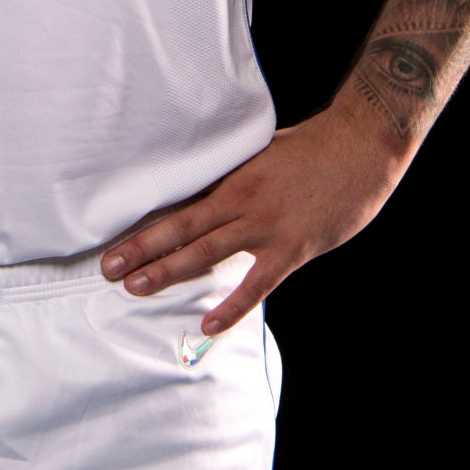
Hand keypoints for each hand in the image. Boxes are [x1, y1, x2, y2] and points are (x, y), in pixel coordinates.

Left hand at [97, 104, 405, 335]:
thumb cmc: (315, 147)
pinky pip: (257, 283)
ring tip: (136, 288)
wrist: (362, 145)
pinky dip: (233, 306)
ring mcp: (267, 226)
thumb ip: (237, 173)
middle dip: (141, 249)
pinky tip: (209, 324)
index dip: (145, 222)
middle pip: (182, 228)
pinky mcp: (293, 247)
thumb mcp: (265, 152)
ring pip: (207, 252)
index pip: (179, 203)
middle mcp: (242, 201)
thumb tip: (208, 184)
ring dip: (169, 271)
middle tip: (107, 268)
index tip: (115, 236)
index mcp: (233, 176)